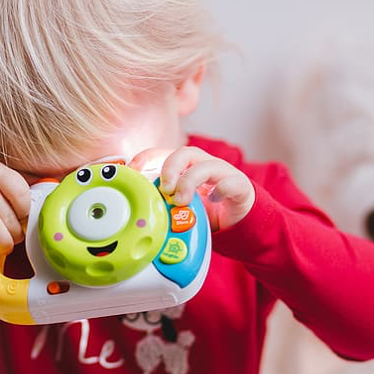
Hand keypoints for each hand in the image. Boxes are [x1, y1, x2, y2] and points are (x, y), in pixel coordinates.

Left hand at [130, 147, 254, 231]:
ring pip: (207, 166)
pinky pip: (231, 183)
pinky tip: (213, 201)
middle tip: (164, 188)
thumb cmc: (206, 211)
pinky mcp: (240, 187)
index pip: (165, 153)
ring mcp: (223, 174)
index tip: (133, 169)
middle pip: (186, 153)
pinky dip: (221, 190)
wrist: (238, 221)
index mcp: (186, 168)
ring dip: (190, 182)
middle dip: (171, 168)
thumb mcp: (179, 208)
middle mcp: (204, 166)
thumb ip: (163, 205)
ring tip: (181, 201)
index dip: (148, 157)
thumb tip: (138, 212)